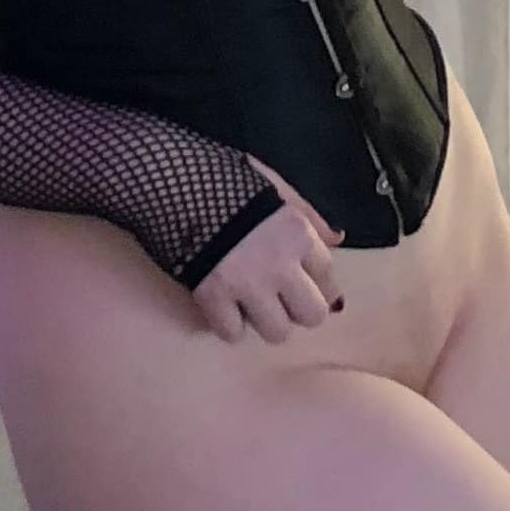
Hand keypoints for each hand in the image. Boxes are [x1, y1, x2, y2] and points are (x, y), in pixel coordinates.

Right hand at [191, 154, 346, 344]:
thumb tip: (337, 238)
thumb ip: (308, 213)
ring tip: (249, 305)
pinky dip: (227, 324)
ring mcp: (246, 284)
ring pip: (276, 332)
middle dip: (297, 310)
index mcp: (298, 234)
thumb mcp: (275, 185)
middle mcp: (280, 264)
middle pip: (312, 315)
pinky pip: (231, 333)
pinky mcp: (212, 297)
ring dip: (264, 321)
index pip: (328, 277)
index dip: (319, 285)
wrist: (171, 179)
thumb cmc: (224, 177)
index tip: (305, 286)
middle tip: (279, 299)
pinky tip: (222, 307)